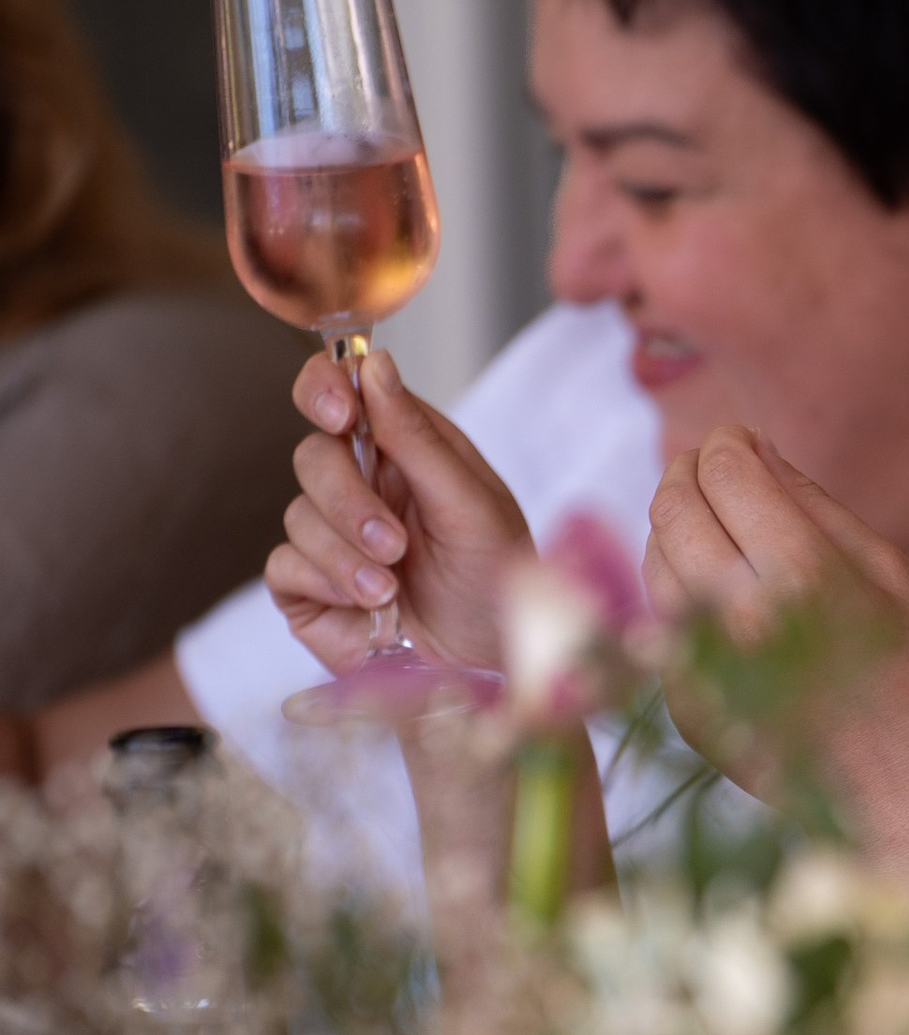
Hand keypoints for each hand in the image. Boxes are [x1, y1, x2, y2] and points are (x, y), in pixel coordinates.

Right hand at [268, 348, 531, 675]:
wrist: (486, 669)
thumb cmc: (496, 585)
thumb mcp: (472, 507)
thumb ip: (418, 438)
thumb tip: (375, 366)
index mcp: (403, 452)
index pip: (342, 393)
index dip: (325, 389)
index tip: (338, 412)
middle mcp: (363, 486)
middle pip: (313, 456)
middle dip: (348, 499)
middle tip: (393, 542)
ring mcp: (331, 536)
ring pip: (299, 514)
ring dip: (347, 554)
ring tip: (393, 588)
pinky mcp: (307, 587)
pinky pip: (285, 564)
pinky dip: (327, 583)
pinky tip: (369, 607)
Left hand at [644, 428, 908, 815]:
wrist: (901, 805)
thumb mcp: (894, 581)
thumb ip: (820, 508)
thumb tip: (757, 450)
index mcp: (804, 579)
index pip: (727, 474)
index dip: (727, 443)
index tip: (740, 441)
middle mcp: (739, 620)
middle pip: (674, 508)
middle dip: (688, 470)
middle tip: (711, 466)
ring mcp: (701, 667)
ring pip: (653, 557)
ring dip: (674, 523)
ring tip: (714, 521)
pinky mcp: (683, 703)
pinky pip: (656, 615)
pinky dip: (674, 582)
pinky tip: (712, 584)